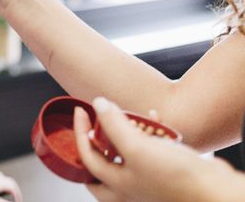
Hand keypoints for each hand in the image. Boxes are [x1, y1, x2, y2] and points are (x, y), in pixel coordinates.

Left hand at [74, 97, 244, 201]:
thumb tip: (98, 105)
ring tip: (127, 117)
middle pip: (102, 163)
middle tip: (94, 125)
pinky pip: (151, 149)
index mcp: (116, 186)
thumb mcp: (137, 147)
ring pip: (128, 154)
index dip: (80, 132)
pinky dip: (151, 133)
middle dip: (97, 141)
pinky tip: (155, 119)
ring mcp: (148, 181)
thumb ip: (114, 125)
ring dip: (127, 132)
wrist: (215, 190)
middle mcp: (130, 187)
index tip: (81, 112)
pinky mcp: (166, 172)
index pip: (86, 157)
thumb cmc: (176, 178)